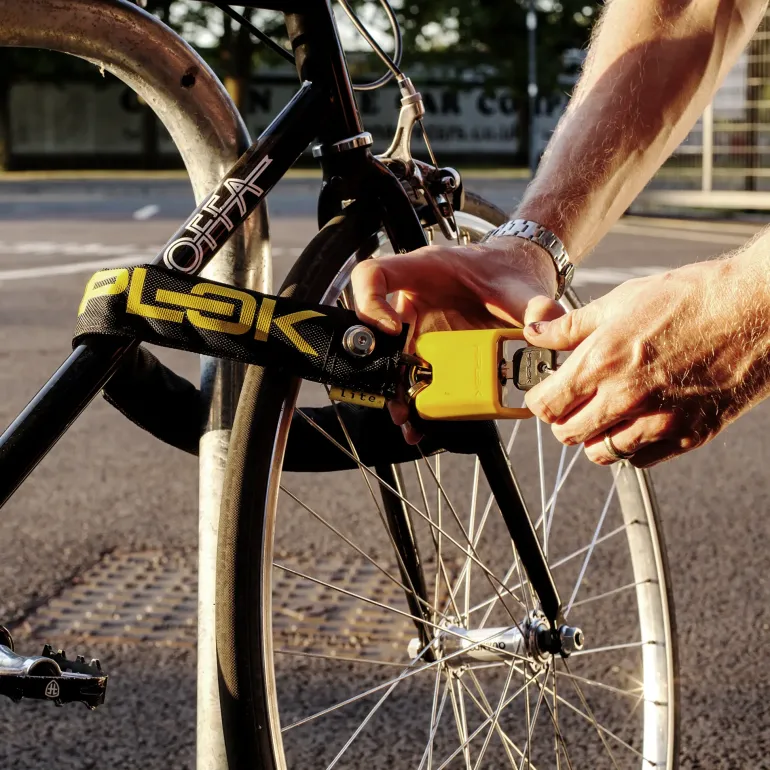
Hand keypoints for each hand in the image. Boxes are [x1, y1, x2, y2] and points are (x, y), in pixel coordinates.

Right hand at [351, 238, 563, 441]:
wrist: (516, 279)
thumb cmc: (507, 273)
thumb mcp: (521, 288)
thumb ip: (535, 306)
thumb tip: (543, 327)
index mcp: (422, 273)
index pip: (373, 275)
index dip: (369, 302)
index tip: (391, 329)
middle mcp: (413, 302)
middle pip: (376, 331)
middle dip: (381, 367)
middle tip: (396, 396)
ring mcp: (418, 327)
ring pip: (391, 359)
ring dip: (396, 390)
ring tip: (407, 418)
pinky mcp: (429, 350)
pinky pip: (412, 373)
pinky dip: (415, 397)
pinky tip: (423, 417)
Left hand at [522, 257, 769, 466]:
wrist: (758, 310)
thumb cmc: (689, 298)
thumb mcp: (621, 301)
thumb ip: (570, 326)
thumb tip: (534, 333)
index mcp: (602, 362)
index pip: (545, 405)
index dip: (540, 399)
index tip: (547, 391)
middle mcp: (626, 398)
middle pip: (567, 434)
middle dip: (563, 419)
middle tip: (575, 401)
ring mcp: (659, 422)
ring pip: (601, 453)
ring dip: (595, 436)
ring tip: (607, 411)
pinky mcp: (688, 436)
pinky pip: (640, 459)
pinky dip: (631, 446)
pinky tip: (638, 420)